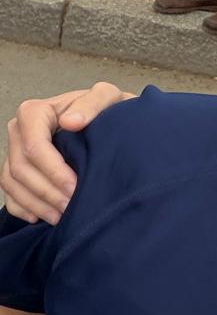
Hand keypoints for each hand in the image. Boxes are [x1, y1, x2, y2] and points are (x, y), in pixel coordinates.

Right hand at [2, 84, 126, 223]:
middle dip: (46, 192)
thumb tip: (70, 122)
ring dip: (36, 204)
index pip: (33, 146)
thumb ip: (93, 102)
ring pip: (12, 183)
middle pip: (21, 168)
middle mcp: (18, 131)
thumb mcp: (108, 97)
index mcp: (34, 112)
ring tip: (62, 217)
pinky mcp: (16, 171)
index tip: (75, 186)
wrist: (106, 120)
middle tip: (72, 207)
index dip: (52, 170)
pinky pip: (9, 194)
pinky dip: (23, 208)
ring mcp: (14, 152)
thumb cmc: (106, 109)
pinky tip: (42, 218)